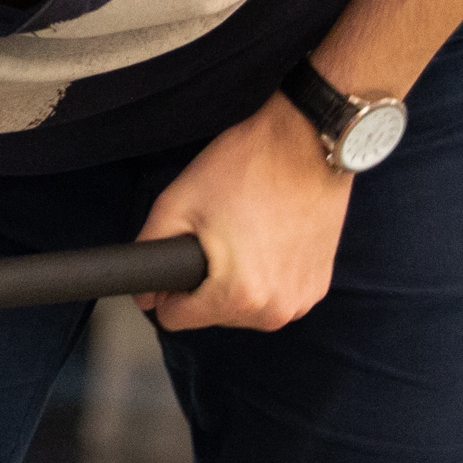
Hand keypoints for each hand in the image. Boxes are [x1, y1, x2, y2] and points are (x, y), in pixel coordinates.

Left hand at [133, 93, 351, 331]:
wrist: (307, 144)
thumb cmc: (247, 167)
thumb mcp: (177, 202)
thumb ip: (149, 251)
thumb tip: (144, 294)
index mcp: (238, 296)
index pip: (175, 319)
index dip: (168, 288)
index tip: (183, 256)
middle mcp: (274, 310)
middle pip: (211, 315)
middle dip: (206, 282)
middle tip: (219, 234)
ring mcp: (301, 301)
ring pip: (242, 309)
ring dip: (236, 282)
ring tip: (244, 234)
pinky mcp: (317, 288)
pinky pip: (273, 296)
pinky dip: (265, 276)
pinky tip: (269, 239)